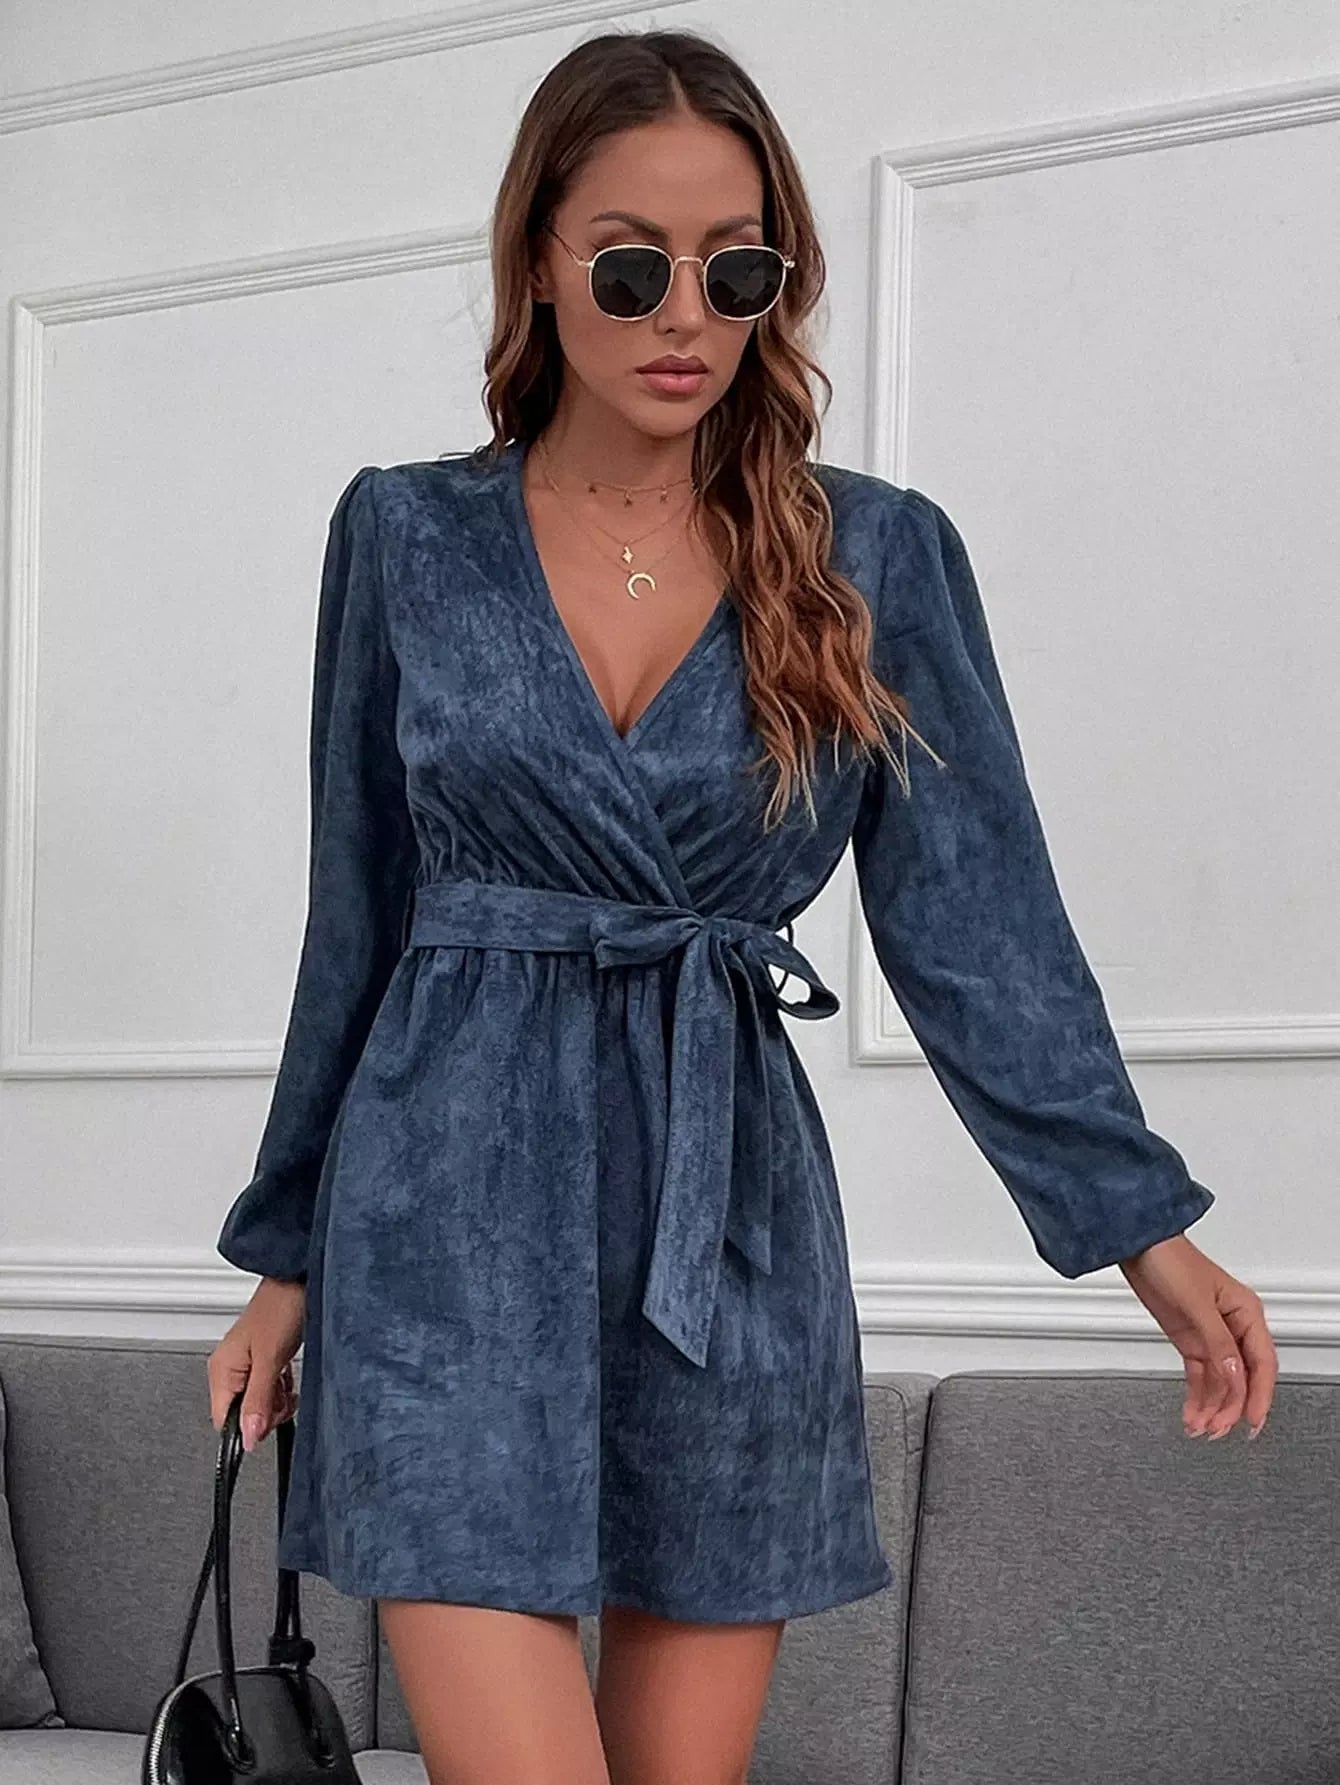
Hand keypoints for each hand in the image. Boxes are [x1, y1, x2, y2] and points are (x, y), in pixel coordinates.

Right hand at [207, 1276, 304, 1451]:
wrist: (300, 1277)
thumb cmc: (282, 1306)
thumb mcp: (270, 1359)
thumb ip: (258, 1400)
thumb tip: (248, 1438)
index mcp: (222, 1369)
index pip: (223, 1421)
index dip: (248, 1428)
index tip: (270, 1421)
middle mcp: (229, 1368)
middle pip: (243, 1414)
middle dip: (267, 1412)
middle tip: (284, 1394)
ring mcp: (246, 1363)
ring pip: (258, 1403)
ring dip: (278, 1400)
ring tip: (288, 1381)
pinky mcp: (263, 1359)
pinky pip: (270, 1389)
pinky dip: (283, 1388)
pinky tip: (289, 1374)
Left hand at [1118, 1235, 1276, 1440]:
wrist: (1137, 1246)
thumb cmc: (1170, 1260)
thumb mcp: (1196, 1303)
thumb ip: (1217, 1342)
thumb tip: (1234, 1374)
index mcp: (1246, 1313)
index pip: (1261, 1363)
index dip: (1258, 1395)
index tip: (1251, 1420)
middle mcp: (1232, 1327)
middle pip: (1240, 1377)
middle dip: (1230, 1406)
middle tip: (1218, 1429)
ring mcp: (1210, 1335)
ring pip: (1220, 1381)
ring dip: (1212, 1406)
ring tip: (1201, 1427)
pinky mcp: (1190, 1339)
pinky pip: (1201, 1375)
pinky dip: (1197, 1396)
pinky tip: (1193, 1413)